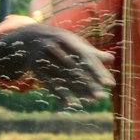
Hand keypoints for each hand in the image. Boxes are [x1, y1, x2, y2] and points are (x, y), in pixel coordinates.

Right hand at [0, 23, 114, 105]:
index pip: (85, 57)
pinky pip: (50, 84)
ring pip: (64, 78)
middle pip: (75, 70)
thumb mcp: (73, 42)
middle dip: (90, 84)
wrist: (27, 37)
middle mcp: (55, 48)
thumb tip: (111, 59)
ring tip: (92, 101)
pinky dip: (60, 94)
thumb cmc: (58, 40)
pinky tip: (71, 102)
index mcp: (66, 39)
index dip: (97, 71)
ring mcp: (44, 59)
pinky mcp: (37, 70)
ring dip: (78, 90)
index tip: (108, 83)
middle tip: (102, 97)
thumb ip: (91, 51)